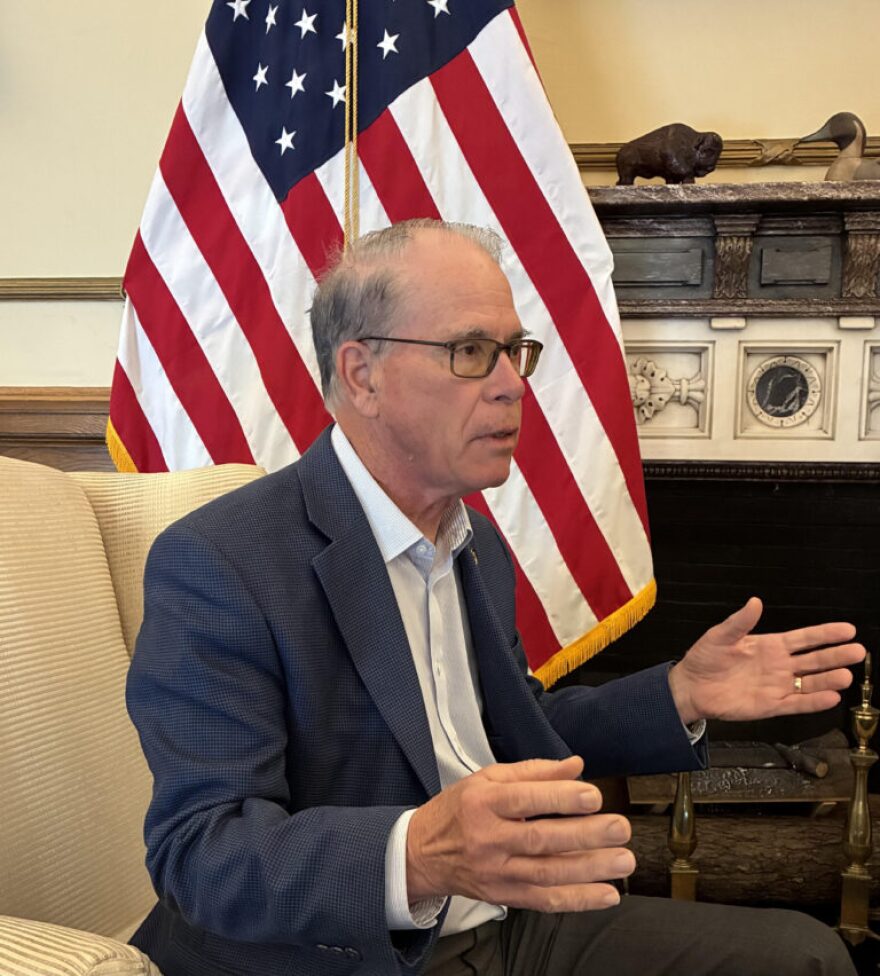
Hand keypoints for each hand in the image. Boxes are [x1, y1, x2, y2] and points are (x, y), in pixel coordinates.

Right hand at [406, 756, 633, 912]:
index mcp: (483, 802)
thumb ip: (533, 772)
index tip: (593, 796)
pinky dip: (578, 900)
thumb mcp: (487, 779)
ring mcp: (496, 872)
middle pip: (540, 840)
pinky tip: (606, 894)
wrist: (422, 853)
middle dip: (584, 835)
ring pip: (547, 874)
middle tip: (619, 828)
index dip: (560, 798)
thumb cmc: (460, 809)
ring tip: (622, 860)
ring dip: (590, 870)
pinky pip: (544, 901)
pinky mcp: (504, 896)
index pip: (524, 800)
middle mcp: (488, 839)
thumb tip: (575, 766)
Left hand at [668, 596, 865, 724]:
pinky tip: (831, 697)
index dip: (825, 634)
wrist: (691, 686)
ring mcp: (776, 685)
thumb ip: (740, 621)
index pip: (804, 638)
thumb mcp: (721, 635)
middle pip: (814, 660)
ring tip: (846, 675)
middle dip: (836, 655)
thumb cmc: (705, 658)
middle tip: (858, 651)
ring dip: (828, 679)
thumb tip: (755, 602)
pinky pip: (796, 703)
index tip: (848, 630)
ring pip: (809, 682)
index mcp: (770, 645)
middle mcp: (778, 666)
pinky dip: (813, 702)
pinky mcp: (770, 705)